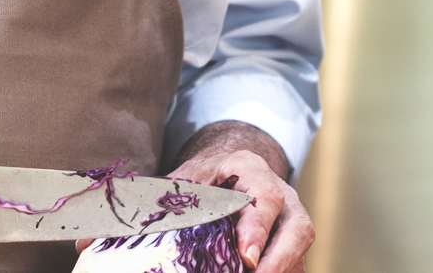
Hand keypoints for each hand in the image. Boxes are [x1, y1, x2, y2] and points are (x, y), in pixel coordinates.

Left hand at [167, 121, 309, 272]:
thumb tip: (134, 230)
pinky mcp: (291, 243)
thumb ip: (171, 201)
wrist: (226, 172)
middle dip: (280, 259)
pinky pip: (295, 264)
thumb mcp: (185, 181)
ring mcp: (291, 220)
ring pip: (299, 250)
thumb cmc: (203, 179)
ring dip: (280, 269)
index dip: (258, 226)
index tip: (245, 255)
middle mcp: (282, 194)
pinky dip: (279, 271)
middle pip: (297, 228)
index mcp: (251, 170)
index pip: (265, 196)